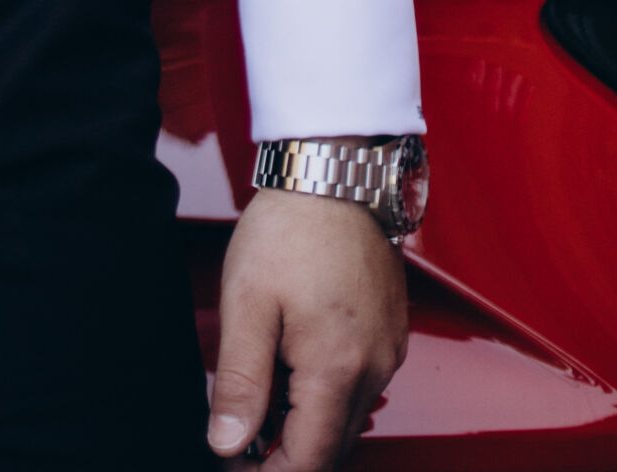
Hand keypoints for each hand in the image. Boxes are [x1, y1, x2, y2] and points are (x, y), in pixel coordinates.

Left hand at [209, 188, 407, 466]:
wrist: (335, 173)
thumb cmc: (289, 229)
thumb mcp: (247, 303)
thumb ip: (239, 381)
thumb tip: (226, 444)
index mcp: (337, 370)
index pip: (310, 461)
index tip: (232, 461)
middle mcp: (374, 370)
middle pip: (332, 447)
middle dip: (286, 453)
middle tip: (237, 434)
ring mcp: (388, 352)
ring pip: (347, 418)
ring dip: (305, 423)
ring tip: (259, 393)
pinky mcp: (390, 335)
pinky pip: (360, 387)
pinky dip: (326, 393)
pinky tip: (291, 364)